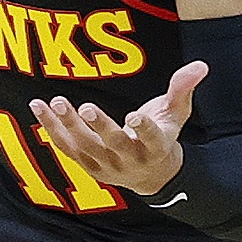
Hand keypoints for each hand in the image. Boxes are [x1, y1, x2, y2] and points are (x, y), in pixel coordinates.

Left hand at [30, 60, 208, 195]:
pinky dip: (52, 129)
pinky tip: (40, 108)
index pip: (152, 139)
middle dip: (99, 126)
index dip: (144, 130)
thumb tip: (200, 65)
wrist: (151, 176)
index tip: (134, 117)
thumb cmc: (163, 136)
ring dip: (67, 125)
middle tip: (85, 107)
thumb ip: (183, 89)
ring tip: (55, 102)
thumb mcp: (177, 114)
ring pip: (85, 146)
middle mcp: (131, 159)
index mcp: (156, 147)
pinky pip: (67, 148)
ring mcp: (107, 166)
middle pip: (113, 144)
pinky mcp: (88, 166)